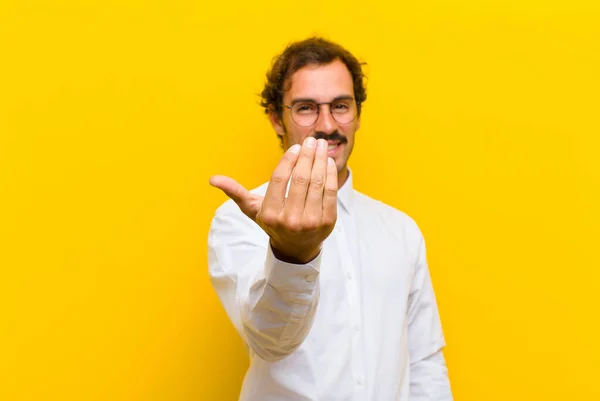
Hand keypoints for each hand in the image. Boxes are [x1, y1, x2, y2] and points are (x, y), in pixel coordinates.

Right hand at [209, 137, 337, 263]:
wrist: (296, 248)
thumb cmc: (273, 222)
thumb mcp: (253, 209)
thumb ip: (235, 192)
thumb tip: (213, 179)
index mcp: (270, 215)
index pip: (279, 179)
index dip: (288, 160)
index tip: (296, 147)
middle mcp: (290, 220)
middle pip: (301, 179)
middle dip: (308, 155)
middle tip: (312, 140)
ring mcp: (310, 222)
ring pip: (317, 183)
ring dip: (321, 160)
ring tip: (322, 146)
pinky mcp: (327, 222)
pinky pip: (330, 192)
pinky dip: (331, 174)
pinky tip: (328, 162)